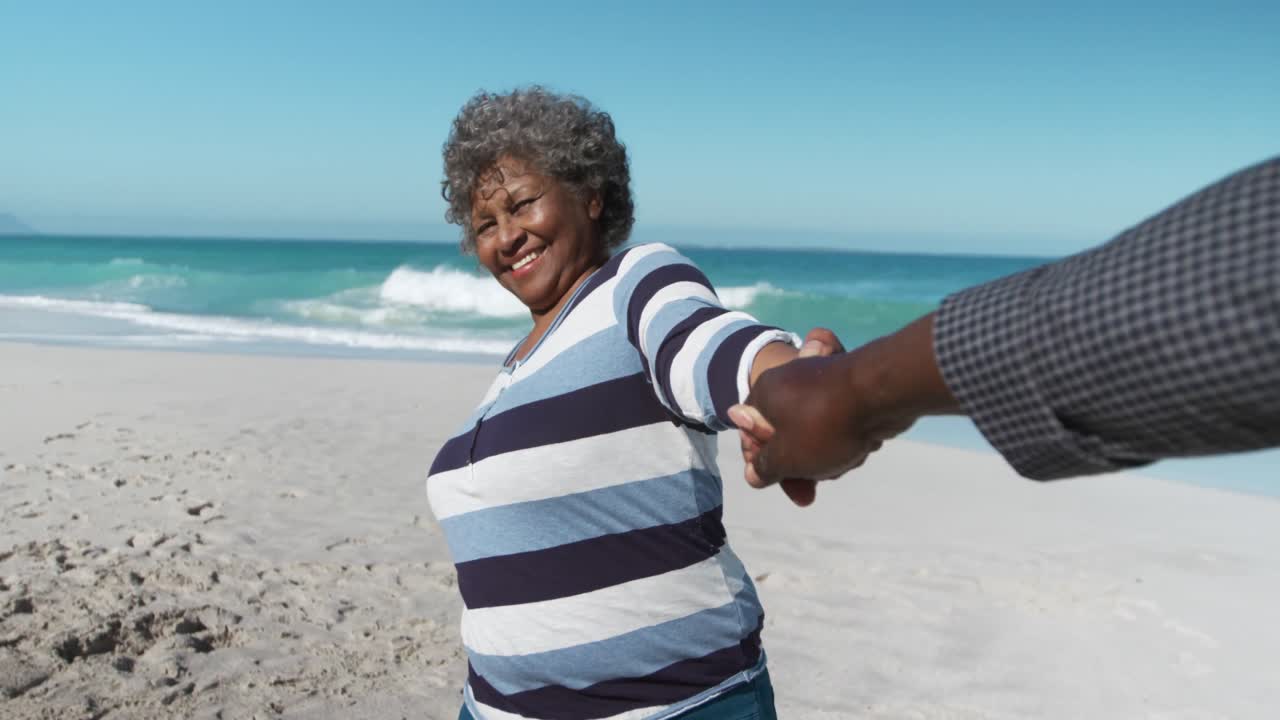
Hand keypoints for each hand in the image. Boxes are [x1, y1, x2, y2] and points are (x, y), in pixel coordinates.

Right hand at [730, 314, 958, 503]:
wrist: (883, 392)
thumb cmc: (825, 425)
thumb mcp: (786, 458)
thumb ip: (765, 467)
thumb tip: (753, 474)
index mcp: (765, 392)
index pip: (750, 432)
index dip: (761, 462)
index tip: (778, 481)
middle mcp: (789, 383)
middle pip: (783, 435)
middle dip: (798, 465)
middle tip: (809, 491)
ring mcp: (820, 384)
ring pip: (812, 433)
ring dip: (824, 455)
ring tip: (842, 460)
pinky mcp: (847, 390)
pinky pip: (836, 422)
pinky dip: (844, 439)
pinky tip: (860, 448)